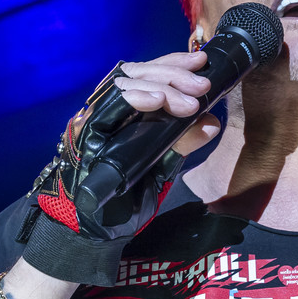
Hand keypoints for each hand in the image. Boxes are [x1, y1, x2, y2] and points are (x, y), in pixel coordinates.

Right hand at [18, 51, 220, 285]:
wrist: (96, 232)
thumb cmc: (124, 202)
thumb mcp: (161, 168)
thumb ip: (182, 144)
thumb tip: (211, 122)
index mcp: (127, 114)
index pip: (148, 76)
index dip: (174, 66)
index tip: (202, 66)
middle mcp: (109, 111)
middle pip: (138, 73)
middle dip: (174, 75)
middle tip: (202, 87)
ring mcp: (95, 118)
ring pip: (126, 82)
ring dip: (161, 85)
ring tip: (189, 100)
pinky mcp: (86, 131)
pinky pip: (109, 105)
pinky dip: (134, 98)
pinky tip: (156, 100)